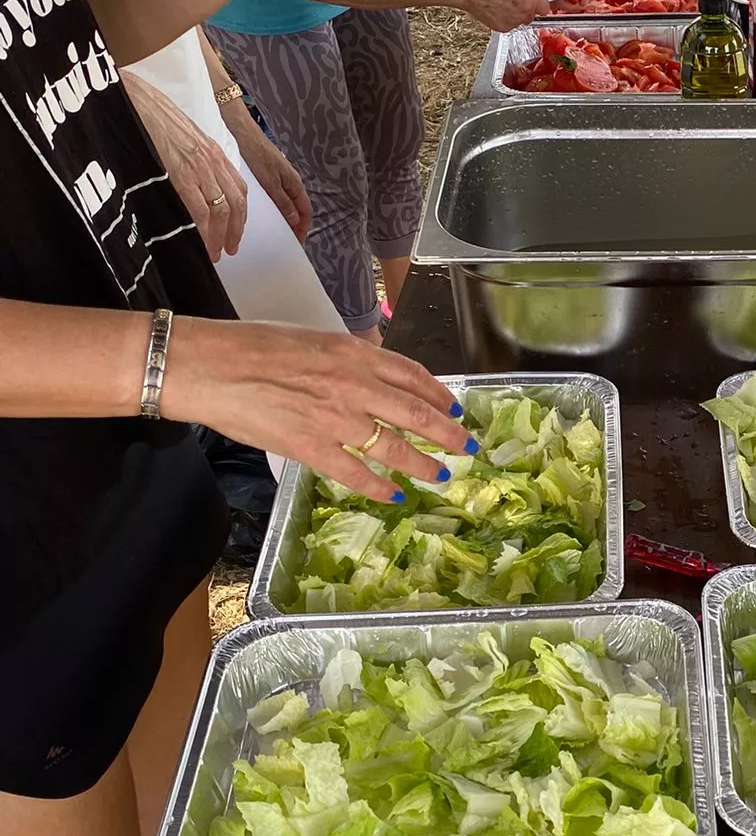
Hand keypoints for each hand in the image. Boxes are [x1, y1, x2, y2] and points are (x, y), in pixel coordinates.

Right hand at [120, 69, 246, 260]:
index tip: (235, 232)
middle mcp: (212, 160)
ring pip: (221, 210)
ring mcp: (198, 167)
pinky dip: (204, 230)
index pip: (237, 189)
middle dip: (234, 231)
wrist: (133, 98)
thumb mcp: (179, 136)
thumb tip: (187, 184)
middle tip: (228, 250)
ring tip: (214, 253)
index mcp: (213, 151)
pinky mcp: (181, 174)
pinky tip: (201, 243)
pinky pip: (200, 209)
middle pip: (235, 204)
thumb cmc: (149, 115)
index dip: (239, 215)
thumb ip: (189, 158)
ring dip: (220, 236)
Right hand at [162, 317, 473, 501]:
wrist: (210, 365)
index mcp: (353, 353)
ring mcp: (335, 419)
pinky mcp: (311, 447)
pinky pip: (356, 474)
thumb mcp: (311, 339)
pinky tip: (393, 496)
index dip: (438, 394)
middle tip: (465, 447)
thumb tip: (371, 372)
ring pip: (394, 447)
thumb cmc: (251, 346)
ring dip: (421, 463)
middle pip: (416, 413)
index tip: (454, 408)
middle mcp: (353, 385)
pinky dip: (378, 488)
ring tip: (439, 474)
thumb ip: (346, 358)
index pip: (411, 375)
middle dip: (447, 434)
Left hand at [223, 100, 311, 241]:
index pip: (305, 212)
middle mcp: (291, 182)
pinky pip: (278, 197)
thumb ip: (282, 201)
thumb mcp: (269, 182)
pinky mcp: (270, 176)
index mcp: (295, 184)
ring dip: (284, 218)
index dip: (303, 228)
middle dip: (294, 226)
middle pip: (297, 209)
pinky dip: (275, 208)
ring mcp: (281, 179)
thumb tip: (293, 220)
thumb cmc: (256, 154)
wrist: (243, 134)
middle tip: (285, 242)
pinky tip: (265, 214)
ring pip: (287, 204)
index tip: (297, 243)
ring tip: (275, 232)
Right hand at [454, 0, 558, 28]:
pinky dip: (506, 19)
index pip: (545, 6)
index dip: (538, 1)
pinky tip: (497, 6)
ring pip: (521, 20)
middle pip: (533, 14)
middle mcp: (525, 12)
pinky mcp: (502, 28)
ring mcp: (513, 22)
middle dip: (527, 6)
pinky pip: (509, 25)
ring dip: (517, 13)